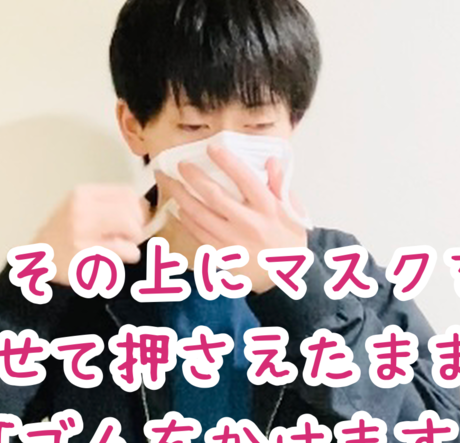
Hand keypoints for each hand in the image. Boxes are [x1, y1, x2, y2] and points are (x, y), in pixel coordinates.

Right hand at [32, 184, 150, 284]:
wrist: (36, 264)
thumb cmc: (64, 239)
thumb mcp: (81, 211)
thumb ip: (109, 207)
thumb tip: (145, 210)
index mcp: (82, 194)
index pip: (127, 193)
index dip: (138, 209)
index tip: (135, 223)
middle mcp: (81, 208)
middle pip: (131, 210)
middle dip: (137, 228)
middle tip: (128, 240)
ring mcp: (82, 231)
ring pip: (132, 229)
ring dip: (133, 244)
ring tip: (122, 250)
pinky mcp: (85, 254)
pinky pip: (124, 252)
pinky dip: (126, 257)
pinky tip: (112, 261)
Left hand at [156, 144, 308, 293]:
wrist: (286, 277)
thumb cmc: (289, 240)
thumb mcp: (293, 211)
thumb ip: (282, 185)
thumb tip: (270, 160)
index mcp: (268, 209)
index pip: (246, 180)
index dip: (227, 162)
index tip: (212, 148)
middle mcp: (248, 224)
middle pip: (215, 196)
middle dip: (193, 177)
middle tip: (180, 164)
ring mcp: (232, 241)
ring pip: (200, 215)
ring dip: (180, 196)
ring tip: (166, 181)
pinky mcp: (221, 254)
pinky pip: (197, 234)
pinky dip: (184, 219)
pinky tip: (176, 207)